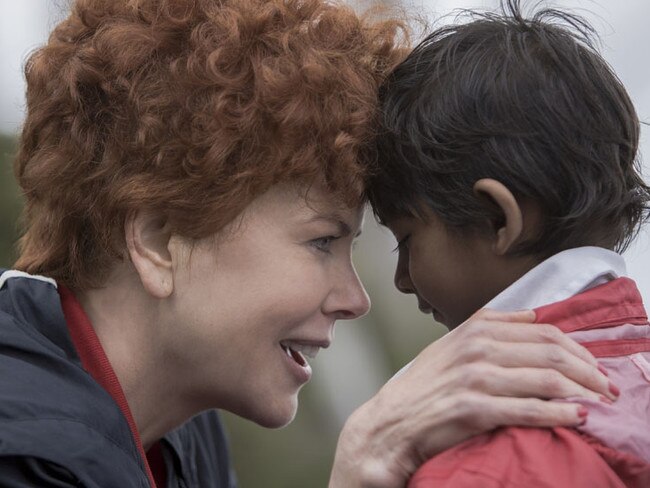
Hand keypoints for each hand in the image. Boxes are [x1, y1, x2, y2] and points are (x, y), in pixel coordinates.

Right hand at [328, 308, 614, 487]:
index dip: (577, 348)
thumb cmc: (424, 387)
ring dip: (582, 392)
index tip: (595, 364)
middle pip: (550, 352)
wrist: (391, 421)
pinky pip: (528, 409)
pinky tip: (576, 418)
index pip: (543, 330)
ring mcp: (474, 377)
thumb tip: (532, 315)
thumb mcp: (452, 345)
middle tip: (608, 387)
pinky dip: (559, 414)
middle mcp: (476, 347)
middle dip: (588, 370)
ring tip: (600, 403)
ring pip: (545, 378)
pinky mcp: (473, 408)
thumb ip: (489, 326)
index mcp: (475, 329)